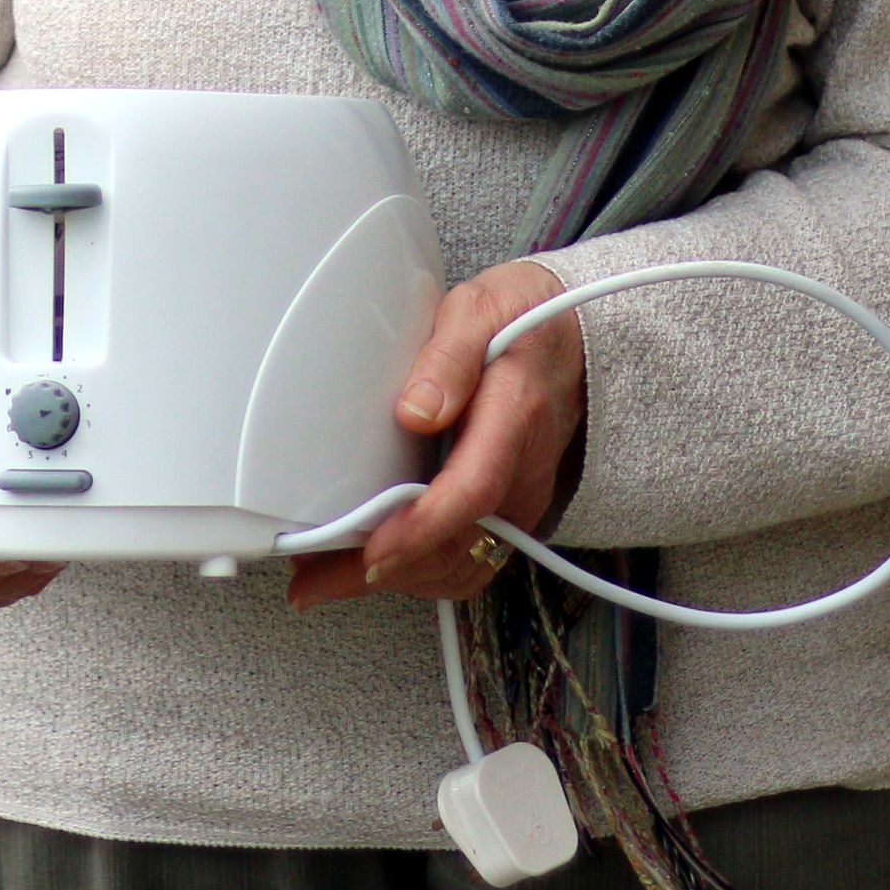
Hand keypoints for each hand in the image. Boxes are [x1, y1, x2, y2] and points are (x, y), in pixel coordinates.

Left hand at [289, 260, 584, 610]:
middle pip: (460, 547)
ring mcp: (519, 500)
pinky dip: (418, 573)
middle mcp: (523, 472)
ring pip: (461, 565)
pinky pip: (467, 560)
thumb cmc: (522, 322)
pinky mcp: (508, 514)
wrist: (574, 343)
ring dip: (397, 579)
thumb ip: (448, 358)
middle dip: (388, 569)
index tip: (372, 550)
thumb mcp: (480, 310)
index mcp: (515, 417)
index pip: (473, 490)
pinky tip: (372, 564)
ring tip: (327, 576)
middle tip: (315, 575)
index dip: (420, 528)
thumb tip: (416, 410)